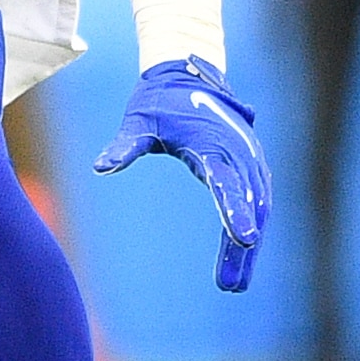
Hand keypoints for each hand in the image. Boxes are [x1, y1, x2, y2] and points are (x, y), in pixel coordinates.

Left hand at [92, 57, 269, 293]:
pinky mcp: (249, 163)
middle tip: (229, 287)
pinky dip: (252, 226)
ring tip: (233, 283)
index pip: (228, 182)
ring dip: (248, 244)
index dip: (237, 212)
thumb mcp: (139, 121)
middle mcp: (238, 151)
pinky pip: (258, 199)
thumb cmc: (159, 100)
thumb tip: (101, 167)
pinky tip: (242, 255)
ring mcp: (248, 157)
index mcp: (213, 143)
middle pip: (249, 205)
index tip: (245, 240)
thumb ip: (124, 146)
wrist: (187, 73)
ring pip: (258, 206)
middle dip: (241, 248)